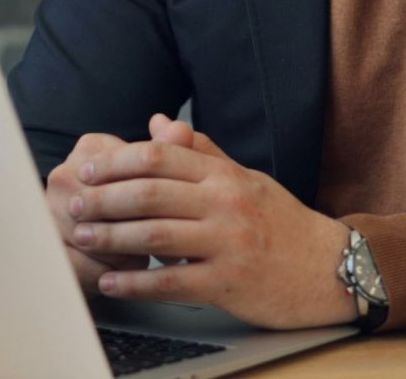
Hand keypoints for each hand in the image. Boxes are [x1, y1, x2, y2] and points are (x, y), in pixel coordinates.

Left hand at [67, 113, 356, 329]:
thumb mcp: (246, 178)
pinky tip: (112, 283)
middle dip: (103, 199)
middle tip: (73, 205)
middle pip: (150, 193)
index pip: (160, 157)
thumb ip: (202, 152)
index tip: (87, 170)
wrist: (331, 268)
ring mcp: (228, 244)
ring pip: (156, 235)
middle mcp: (226, 204)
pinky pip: (174, 282)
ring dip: (112, 237)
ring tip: (82, 239)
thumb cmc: (282, 223)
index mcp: (225, 175)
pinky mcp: (230, 283)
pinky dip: (137, 283)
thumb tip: (160, 122)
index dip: (116, 161)